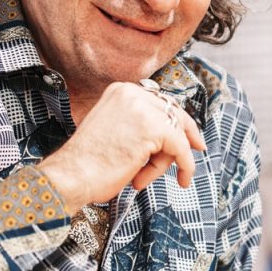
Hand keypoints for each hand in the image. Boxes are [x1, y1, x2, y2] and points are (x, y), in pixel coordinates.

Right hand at [40, 81, 205, 209]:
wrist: (72, 175)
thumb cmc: (89, 163)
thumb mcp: (115, 131)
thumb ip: (138, 125)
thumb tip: (172, 133)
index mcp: (121, 91)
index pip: (160, 102)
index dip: (177, 119)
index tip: (191, 135)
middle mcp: (132, 93)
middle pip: (172, 113)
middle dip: (186, 134)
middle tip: (200, 149)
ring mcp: (142, 108)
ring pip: (175, 134)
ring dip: (165, 160)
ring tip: (140, 176)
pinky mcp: (153, 128)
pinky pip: (181, 149)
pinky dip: (186, 166)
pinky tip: (183, 179)